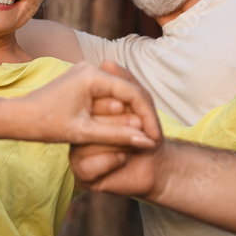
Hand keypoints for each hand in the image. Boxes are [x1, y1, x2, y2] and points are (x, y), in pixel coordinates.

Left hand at [19, 61, 160, 147]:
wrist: (18, 117)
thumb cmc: (46, 124)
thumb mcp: (84, 133)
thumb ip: (118, 136)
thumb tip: (147, 142)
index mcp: (92, 76)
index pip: (132, 93)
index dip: (147, 117)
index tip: (155, 139)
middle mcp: (91, 68)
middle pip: (128, 91)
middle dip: (142, 116)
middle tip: (153, 139)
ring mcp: (86, 72)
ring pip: (119, 94)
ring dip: (131, 115)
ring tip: (142, 137)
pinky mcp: (82, 80)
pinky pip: (107, 95)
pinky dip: (117, 112)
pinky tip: (125, 129)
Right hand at [68, 63, 165, 195]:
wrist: (157, 168)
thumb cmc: (148, 136)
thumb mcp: (141, 106)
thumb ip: (127, 83)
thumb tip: (107, 61)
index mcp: (89, 115)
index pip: (91, 105)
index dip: (113, 107)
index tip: (137, 117)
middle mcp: (79, 134)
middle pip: (86, 124)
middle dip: (119, 125)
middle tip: (140, 130)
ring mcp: (77, 155)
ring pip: (86, 144)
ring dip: (120, 144)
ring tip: (137, 146)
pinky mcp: (82, 174)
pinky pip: (88, 166)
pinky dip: (111, 161)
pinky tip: (123, 160)